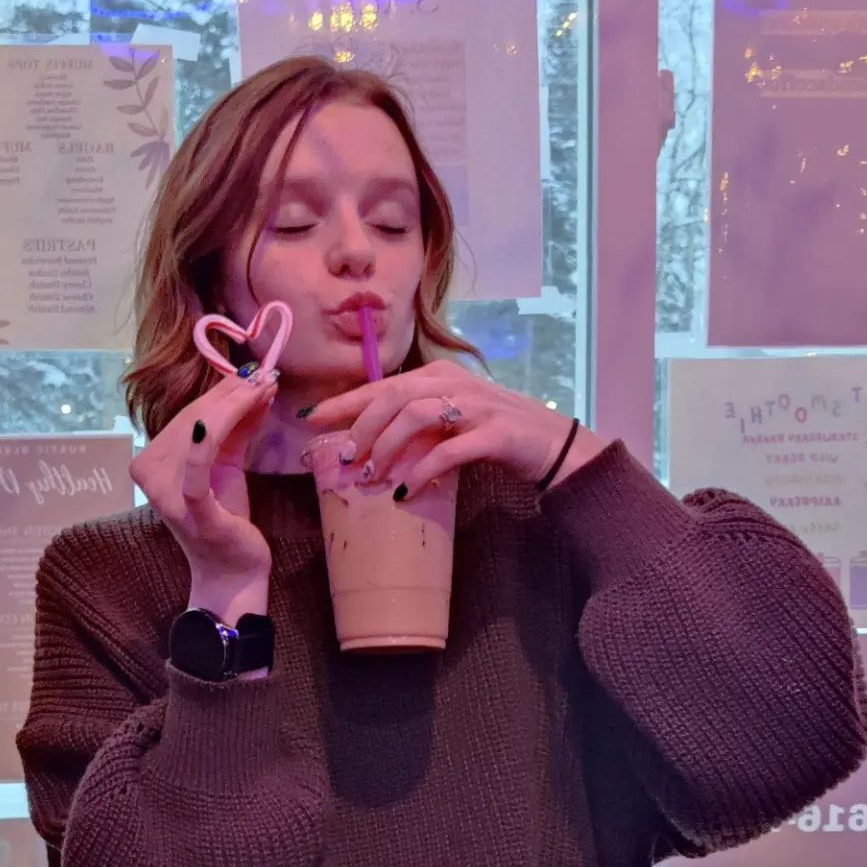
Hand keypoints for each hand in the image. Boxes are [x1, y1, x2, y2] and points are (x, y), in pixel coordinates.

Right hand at [129, 371, 276, 618]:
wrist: (232, 571)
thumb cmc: (227, 517)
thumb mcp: (227, 465)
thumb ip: (234, 427)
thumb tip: (254, 383)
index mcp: (150, 461)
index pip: (188, 416)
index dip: (222, 392)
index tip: (256, 375)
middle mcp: (148, 473)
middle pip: (193, 420)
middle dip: (233, 395)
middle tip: (266, 378)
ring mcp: (165, 492)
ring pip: (199, 432)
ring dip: (235, 406)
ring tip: (265, 389)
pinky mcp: (190, 508)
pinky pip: (198, 467)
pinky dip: (209, 438)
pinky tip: (229, 415)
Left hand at [307, 360, 605, 498]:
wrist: (554, 445)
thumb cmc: (496, 434)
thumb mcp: (452, 419)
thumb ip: (417, 422)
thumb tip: (367, 440)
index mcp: (441, 376)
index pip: (383, 384)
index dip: (345, 401)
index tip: (312, 418)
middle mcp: (456, 384)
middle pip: (394, 396)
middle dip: (361, 426)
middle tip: (344, 457)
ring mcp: (477, 407)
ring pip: (416, 417)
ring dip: (387, 448)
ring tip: (371, 477)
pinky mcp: (495, 435)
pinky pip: (449, 450)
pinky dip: (422, 471)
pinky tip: (406, 491)